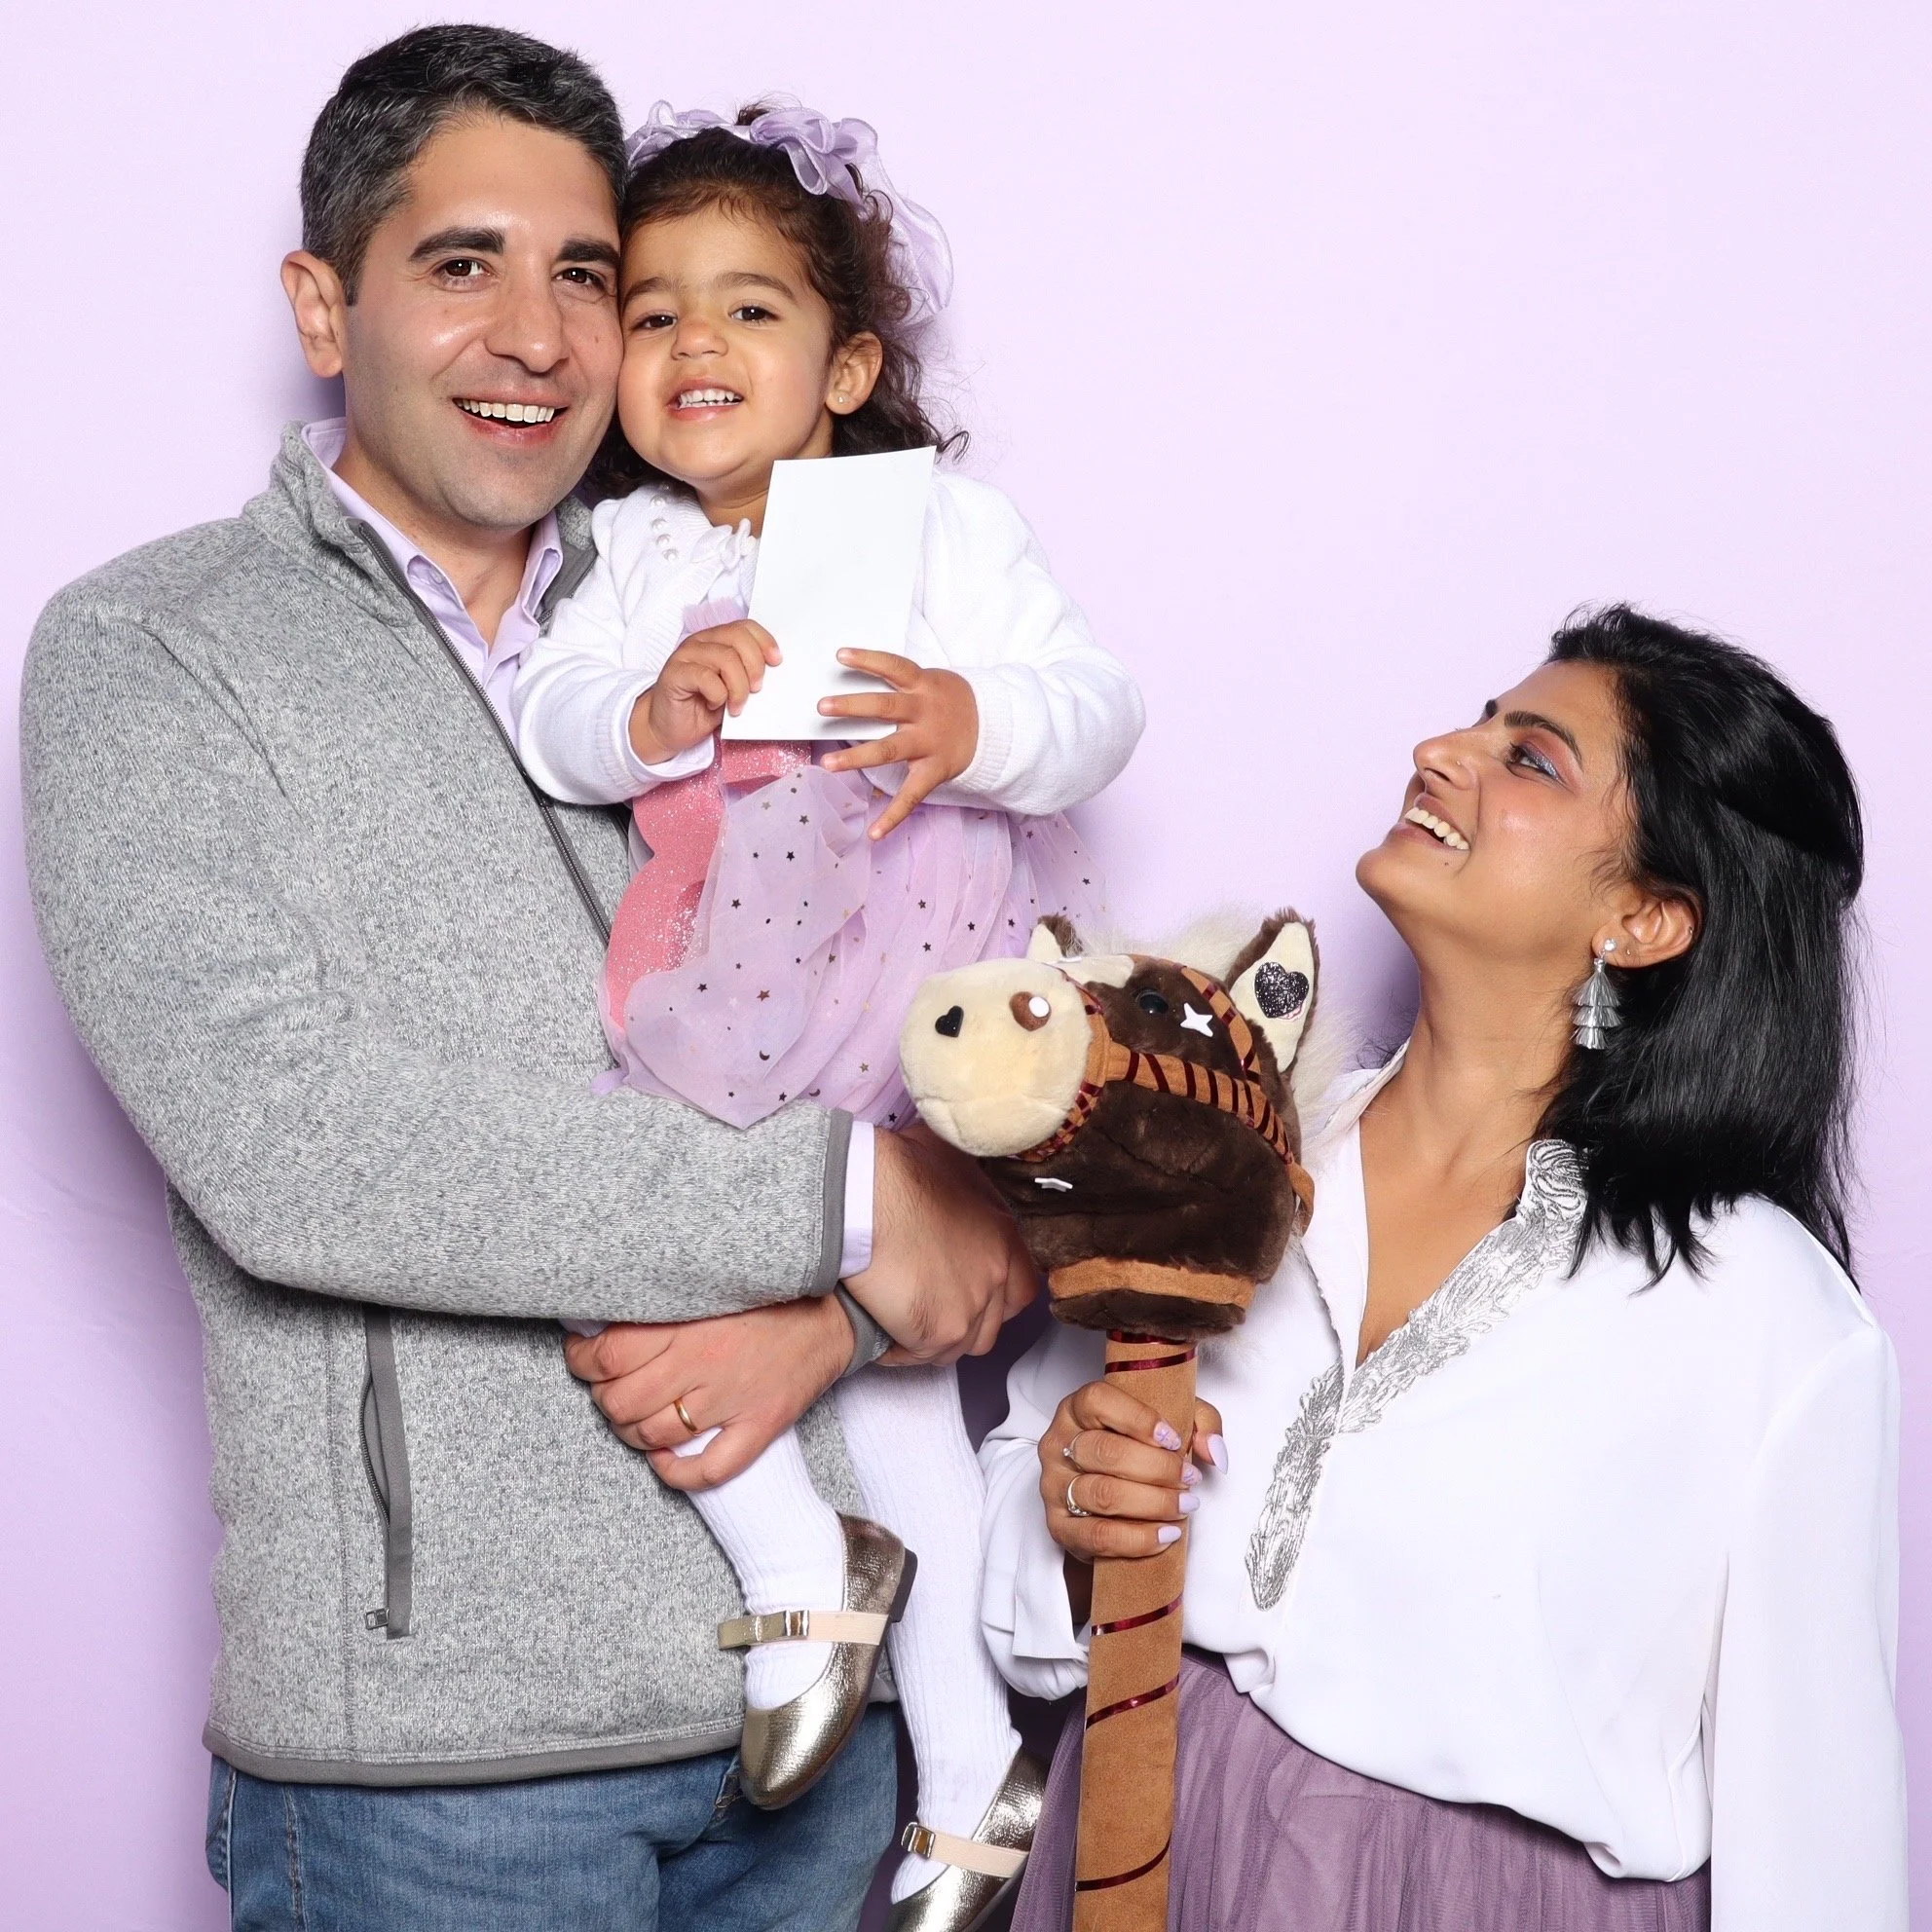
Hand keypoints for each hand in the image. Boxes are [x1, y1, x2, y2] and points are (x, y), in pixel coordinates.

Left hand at [562, 1295, 852, 1490]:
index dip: (582, 1361)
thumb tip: (599, 1324)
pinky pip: (710, 1469)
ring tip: (636, 1420)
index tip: (581, 1358)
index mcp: (688, 1324)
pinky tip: (665, 1462)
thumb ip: (659, 1309)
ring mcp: (734, 1399)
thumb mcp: (706, 1290)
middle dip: (605, 1400)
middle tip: (609, 1389)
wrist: (834, 1315)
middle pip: (623, 1401)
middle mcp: (706, 1363)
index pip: (610, 1353)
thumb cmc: (765, 1299)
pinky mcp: (761, 1424)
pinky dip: (678, 1474)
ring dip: (633, 1435)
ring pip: (655, 1435)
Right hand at [628, 619, 780, 764]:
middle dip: (755, 665)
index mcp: (716, 640)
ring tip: (737, 706)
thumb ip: (748, 674)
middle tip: (757, 689)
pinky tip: (715, 705)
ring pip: (725, 658)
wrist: (669, 729)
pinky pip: (706, 678)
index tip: (777, 662)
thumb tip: (773, 670)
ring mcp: (686, 656)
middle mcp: (701, 642)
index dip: (765, 641)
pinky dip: (718, 695)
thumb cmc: (702, 708)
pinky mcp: (675, 674)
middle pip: (738, 638)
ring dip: (739, 687)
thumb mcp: (733, 689)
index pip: (745, 627)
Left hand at [818, 650, 977, 838]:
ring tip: (827, 764)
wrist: (994, 727)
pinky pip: (912, 796)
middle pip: (885, 707)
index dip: (869, 660)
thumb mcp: (932, 682)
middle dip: (852, 706)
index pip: (894, 667)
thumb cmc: (950, 701)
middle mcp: (924, 713)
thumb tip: (855, 677)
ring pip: (889, 750)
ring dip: (856, 758)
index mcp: (924, 686)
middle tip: (822, 706)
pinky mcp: (934, 771)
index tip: (840, 655)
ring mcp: (928, 744)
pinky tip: (873, 834)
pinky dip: (893, 816)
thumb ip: (902, 683)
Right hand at [844, 1124, 1037, 1363]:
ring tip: (903, 1320)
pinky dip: (903, 1348)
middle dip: (965, 1321)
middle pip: (992, 1323)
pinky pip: (923, 1356)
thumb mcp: (947, 1160)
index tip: (966, 1290)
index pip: (1023, 1287)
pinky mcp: (940, 1332)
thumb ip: (963, 1183)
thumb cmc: (896, 1171)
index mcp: (1004, 1238)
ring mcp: (972, 1307)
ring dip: (935, 1337)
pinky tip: (883, 1328)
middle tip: (932, 1307)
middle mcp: (997, 1276)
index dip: (995, 1293)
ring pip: (961, 1346)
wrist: (864, 1195)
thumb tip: (951, 1178)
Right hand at [1039, 1380, 1226, 1562]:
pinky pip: (1098, 1536)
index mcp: (1077, 1410)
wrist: (1108, 1502)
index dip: (1139, 1419)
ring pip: (1103, 1494)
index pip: (1098, 1401)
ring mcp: (1054, 1487)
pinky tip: (1165, 1535)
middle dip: (1157, 1469)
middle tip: (1190, 1480)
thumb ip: (1199, 1423)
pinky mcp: (1059, 1528)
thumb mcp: (1168, 1424)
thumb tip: (1214, 1451)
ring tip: (1184, 1507)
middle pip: (1105, 1452)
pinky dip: (1138, 1539)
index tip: (1174, 1439)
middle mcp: (1058, 1444)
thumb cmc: (1136, 1453)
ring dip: (1153, 1503)